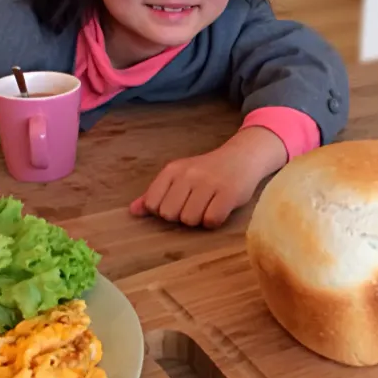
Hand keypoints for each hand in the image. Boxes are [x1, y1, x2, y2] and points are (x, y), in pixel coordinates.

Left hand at [129, 127, 287, 228]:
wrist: (244, 156)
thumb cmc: (208, 170)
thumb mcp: (179, 176)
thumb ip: (156, 193)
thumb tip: (133, 211)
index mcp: (173, 169)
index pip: (153, 204)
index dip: (164, 210)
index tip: (178, 202)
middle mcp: (188, 174)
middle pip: (170, 215)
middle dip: (181, 216)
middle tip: (196, 204)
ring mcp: (209, 183)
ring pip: (190, 220)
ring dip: (199, 219)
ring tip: (209, 205)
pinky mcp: (228, 193)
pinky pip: (211, 221)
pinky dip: (214, 221)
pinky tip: (219, 209)